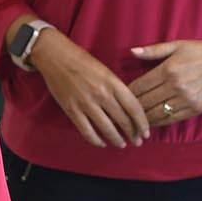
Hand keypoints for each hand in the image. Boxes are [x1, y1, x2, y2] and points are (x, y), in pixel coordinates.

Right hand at [30, 29, 149, 148]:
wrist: (55, 56)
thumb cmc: (81, 60)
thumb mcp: (105, 70)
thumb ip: (115, 88)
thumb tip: (125, 108)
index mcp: (113, 82)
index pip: (134, 107)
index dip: (142, 122)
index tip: (146, 131)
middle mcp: (102, 94)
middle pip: (123, 120)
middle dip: (133, 134)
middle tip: (137, 141)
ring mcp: (86, 104)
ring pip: (107, 129)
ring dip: (116, 139)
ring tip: (122, 144)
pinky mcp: (72, 110)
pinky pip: (87, 131)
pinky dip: (96, 140)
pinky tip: (102, 143)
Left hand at [129, 34, 201, 125]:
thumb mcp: (178, 45)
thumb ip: (153, 50)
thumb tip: (131, 52)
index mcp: (168, 69)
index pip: (139, 87)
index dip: (127, 94)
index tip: (119, 98)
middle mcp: (176, 86)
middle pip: (145, 103)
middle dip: (131, 110)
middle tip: (120, 114)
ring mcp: (186, 100)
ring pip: (156, 114)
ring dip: (142, 119)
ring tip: (132, 122)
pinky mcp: (195, 109)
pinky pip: (171, 120)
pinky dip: (158, 122)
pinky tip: (150, 122)